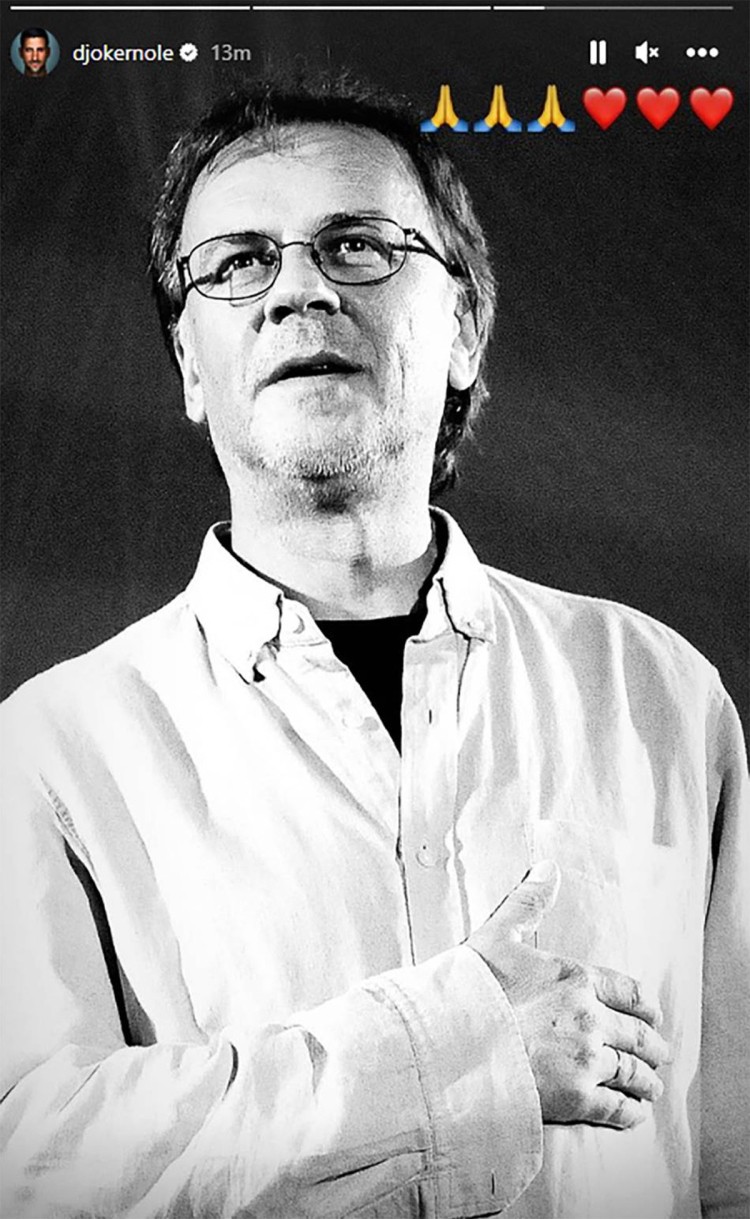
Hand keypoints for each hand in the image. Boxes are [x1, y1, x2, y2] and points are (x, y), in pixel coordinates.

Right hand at [466, 860, 669, 1129]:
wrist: (450, 1040)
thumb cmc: (470, 987)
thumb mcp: (498, 934)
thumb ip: (528, 901)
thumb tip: (548, 866)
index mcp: (576, 978)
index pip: (628, 992)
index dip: (644, 1006)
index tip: (651, 1014)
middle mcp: (590, 1018)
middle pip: (638, 1034)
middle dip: (651, 1045)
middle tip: (658, 1053)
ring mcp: (586, 1059)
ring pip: (633, 1072)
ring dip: (647, 1081)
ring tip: (651, 1087)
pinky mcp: (576, 1098)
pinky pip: (618, 1108)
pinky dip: (631, 1112)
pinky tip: (634, 1113)